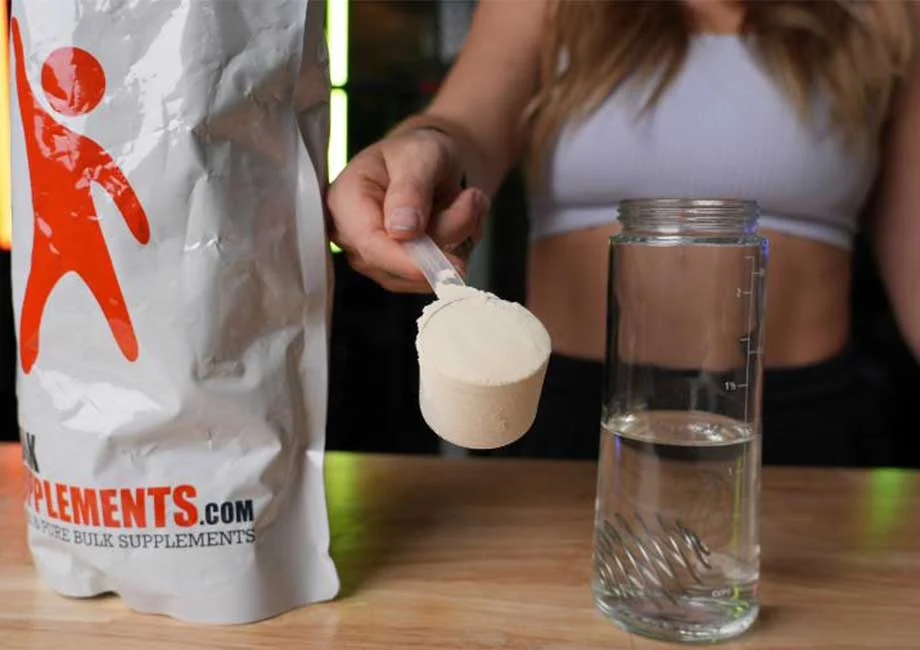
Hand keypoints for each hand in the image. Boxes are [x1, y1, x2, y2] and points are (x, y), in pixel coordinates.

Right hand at [326, 127, 490, 292]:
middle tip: (473, 197)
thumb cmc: (417, 153)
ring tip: (468, 200)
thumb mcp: (419, 155)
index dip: (405, 261)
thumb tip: (401, 232)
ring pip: (427, 273)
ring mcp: (377, 262)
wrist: (430, 164)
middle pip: (401, 264)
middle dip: (447, 234)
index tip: (443, 266)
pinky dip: (462, 247)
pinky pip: (441, 274)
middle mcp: (354, 239)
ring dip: (460, 236)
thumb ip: (410, 189)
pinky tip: (461, 217)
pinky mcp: (402, 275)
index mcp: (345, 202)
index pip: (369, 244)